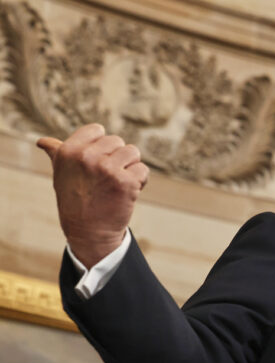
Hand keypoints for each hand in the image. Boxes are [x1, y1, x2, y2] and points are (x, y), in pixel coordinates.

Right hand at [37, 123, 149, 268]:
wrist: (89, 232)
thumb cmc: (75, 200)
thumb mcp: (61, 175)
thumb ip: (57, 154)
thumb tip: (43, 142)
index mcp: (68, 151)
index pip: (97, 130)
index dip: (102, 147)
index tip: (96, 164)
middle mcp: (86, 157)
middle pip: (118, 141)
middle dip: (118, 159)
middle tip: (107, 180)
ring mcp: (107, 169)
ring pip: (133, 152)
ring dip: (130, 168)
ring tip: (117, 184)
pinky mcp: (126, 182)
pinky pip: (142, 170)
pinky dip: (140, 181)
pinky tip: (127, 193)